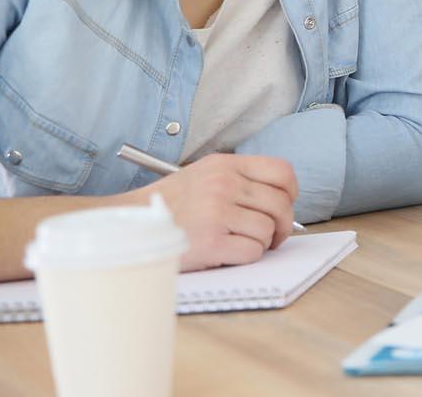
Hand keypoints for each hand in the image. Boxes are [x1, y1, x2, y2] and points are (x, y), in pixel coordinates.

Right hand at [126, 153, 298, 269]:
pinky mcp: (209, 242)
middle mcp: (222, 184)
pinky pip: (252, 252)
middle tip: (271, 236)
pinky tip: (228, 253)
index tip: (284, 206)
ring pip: (268, 231)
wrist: (130, 224)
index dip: (291, 193)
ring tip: (240, 243)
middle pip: (280, 205)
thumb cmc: (171, 204)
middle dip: (282, 226)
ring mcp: (216, 212)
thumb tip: (281, 201)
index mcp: (225, 165)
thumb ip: (240, 179)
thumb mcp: (204, 175)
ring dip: (261, 243)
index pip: (282, 171)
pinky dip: (246, 257)